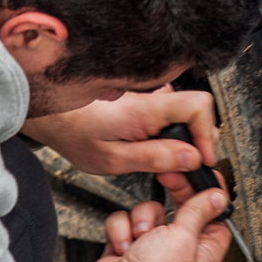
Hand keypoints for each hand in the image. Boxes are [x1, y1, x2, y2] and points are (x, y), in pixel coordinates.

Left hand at [22, 86, 220, 178]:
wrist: (54, 113)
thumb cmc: (75, 133)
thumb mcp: (113, 159)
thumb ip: (154, 158)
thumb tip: (190, 159)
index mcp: (146, 108)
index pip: (200, 106)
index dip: (207, 135)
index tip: (202, 159)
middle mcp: (151, 96)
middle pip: (197, 111)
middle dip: (196, 141)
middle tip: (180, 166)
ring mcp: (149, 95)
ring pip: (184, 115)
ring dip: (182, 138)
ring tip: (163, 159)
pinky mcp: (145, 99)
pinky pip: (169, 113)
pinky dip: (169, 132)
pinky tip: (152, 147)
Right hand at [80, 188, 232, 261]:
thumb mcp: (184, 239)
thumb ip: (199, 212)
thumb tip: (217, 197)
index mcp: (203, 251)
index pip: (215, 215)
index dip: (210, 193)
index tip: (203, 175)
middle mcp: (180, 249)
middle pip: (182, 208)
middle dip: (173, 194)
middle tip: (169, 177)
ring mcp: (153, 247)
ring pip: (150, 211)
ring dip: (142, 219)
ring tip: (139, 238)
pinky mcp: (128, 246)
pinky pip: (126, 222)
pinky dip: (122, 231)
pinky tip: (123, 247)